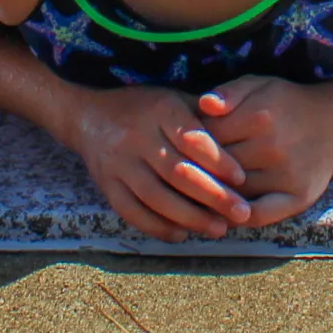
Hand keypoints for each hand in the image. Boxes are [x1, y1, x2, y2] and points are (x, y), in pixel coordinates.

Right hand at [65, 85, 251, 241]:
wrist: (88, 117)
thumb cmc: (145, 109)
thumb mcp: (174, 98)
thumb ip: (204, 116)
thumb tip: (244, 136)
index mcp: (159, 109)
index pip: (192, 138)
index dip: (218, 160)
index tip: (241, 179)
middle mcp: (136, 135)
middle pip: (178, 172)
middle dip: (213, 196)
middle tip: (241, 213)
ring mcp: (118, 162)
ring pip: (156, 196)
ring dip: (190, 217)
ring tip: (218, 228)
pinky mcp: (106, 185)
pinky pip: (132, 211)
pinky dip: (158, 227)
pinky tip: (182, 234)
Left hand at [196, 78, 332, 225]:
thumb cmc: (286, 105)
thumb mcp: (258, 85)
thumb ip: (229, 92)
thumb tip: (203, 105)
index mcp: (260, 115)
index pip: (206, 137)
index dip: (189, 143)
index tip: (182, 146)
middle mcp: (274, 146)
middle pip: (217, 167)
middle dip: (197, 170)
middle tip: (185, 173)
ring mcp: (287, 174)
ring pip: (234, 192)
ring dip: (213, 195)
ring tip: (198, 192)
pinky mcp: (298, 197)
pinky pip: (260, 215)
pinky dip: (238, 217)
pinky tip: (225, 212)